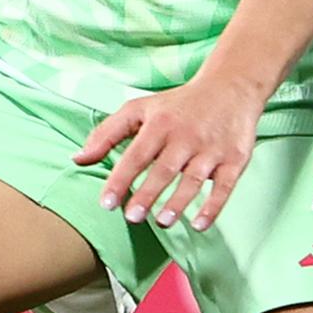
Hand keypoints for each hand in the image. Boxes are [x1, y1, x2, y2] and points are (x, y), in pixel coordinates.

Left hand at [76, 69, 260, 228]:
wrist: (231, 88)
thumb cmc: (177, 105)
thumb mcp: (140, 109)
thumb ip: (107, 134)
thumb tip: (77, 159)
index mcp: (161, 124)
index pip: (137, 154)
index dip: (121, 179)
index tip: (106, 203)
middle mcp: (186, 136)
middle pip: (165, 168)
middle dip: (148, 194)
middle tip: (132, 217)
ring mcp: (212, 149)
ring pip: (194, 179)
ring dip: (178, 202)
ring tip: (161, 221)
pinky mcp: (235, 160)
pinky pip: (225, 186)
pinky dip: (213, 206)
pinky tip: (198, 224)